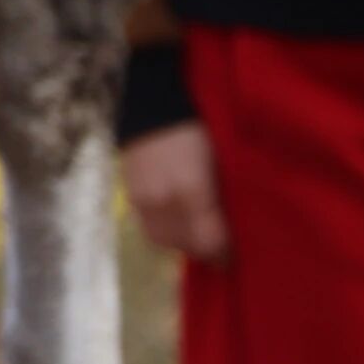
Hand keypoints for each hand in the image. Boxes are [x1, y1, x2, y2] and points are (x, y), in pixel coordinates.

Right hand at [121, 123, 230, 264]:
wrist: (153, 104)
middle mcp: (164, 200)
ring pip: (164, 240)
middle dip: (203, 251)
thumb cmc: (196, 130)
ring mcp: (144, 198)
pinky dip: (164, 234)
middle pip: (185, 244)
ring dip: (182, 245)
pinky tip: (174, 227)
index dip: (223, 253)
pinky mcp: (131, 195)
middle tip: (218, 250)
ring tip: (196, 240)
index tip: (232, 259)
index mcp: (192, 190)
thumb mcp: (217, 162)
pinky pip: (148, 228)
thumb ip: (220, 199)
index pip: (209, 238)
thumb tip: (225, 235)